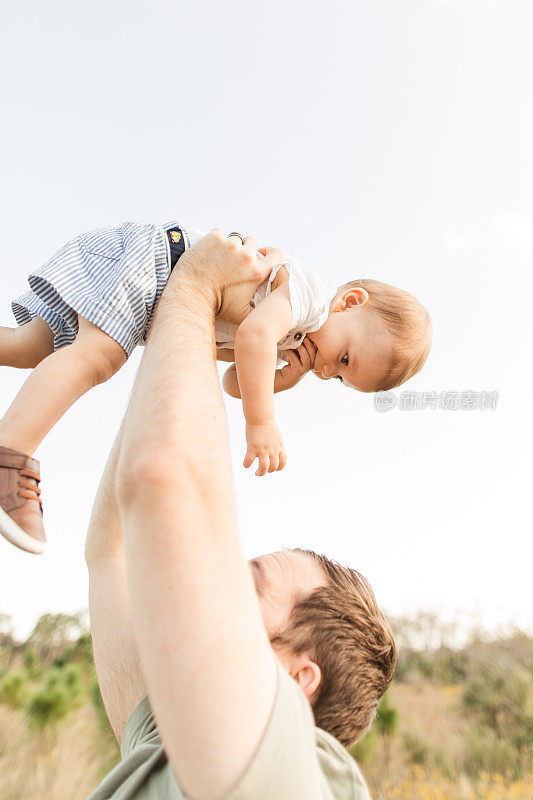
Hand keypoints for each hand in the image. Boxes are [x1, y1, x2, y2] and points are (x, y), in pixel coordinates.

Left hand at [170, 230, 284, 325]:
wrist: (190, 296)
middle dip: (246, 248)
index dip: (270, 253)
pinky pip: (219, 234)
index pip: (277, 253)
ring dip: (229, 246)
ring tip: (219, 259)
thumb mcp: (245, 314)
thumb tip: (275, 304)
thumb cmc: (217, 307)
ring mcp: (229, 244)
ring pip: (235, 238)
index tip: (261, 256)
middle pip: (254, 241)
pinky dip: (215, 241)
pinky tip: (209, 254)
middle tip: (234, 260)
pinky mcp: (213, 238)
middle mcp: (246, 255)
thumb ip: (263, 309)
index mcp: (257, 271)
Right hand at [243, 421, 286, 475]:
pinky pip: (249, 460)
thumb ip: (276, 445)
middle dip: (268, 471)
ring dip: (260, 473)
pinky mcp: (253, 447)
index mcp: (279, 447)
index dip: (279, 468)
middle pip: (274, 467)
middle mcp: (273, 449)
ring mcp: (263, 449)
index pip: (283, 462)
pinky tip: (246, 464)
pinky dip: (246, 465)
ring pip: (264, 467)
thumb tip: (274, 452)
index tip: (273, 468)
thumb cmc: (267, 425)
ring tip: (257, 473)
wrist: (260, 417)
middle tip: (262, 471)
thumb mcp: (276, 436)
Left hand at [278, 337, 316, 389]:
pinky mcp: (298, 371)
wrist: (285, 378)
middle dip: (308, 344)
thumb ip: (301, 345)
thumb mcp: (298, 353)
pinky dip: (290, 352)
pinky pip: (295, 360)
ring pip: (306, 357)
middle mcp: (311, 364)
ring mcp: (305, 369)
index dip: (313, 341)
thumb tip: (299, 333)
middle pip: (313, 352)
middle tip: (303, 337)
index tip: (307, 333)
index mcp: (312, 358)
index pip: (316, 349)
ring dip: (300, 348)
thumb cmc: (292, 363)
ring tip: (294, 343)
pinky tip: (286, 349)